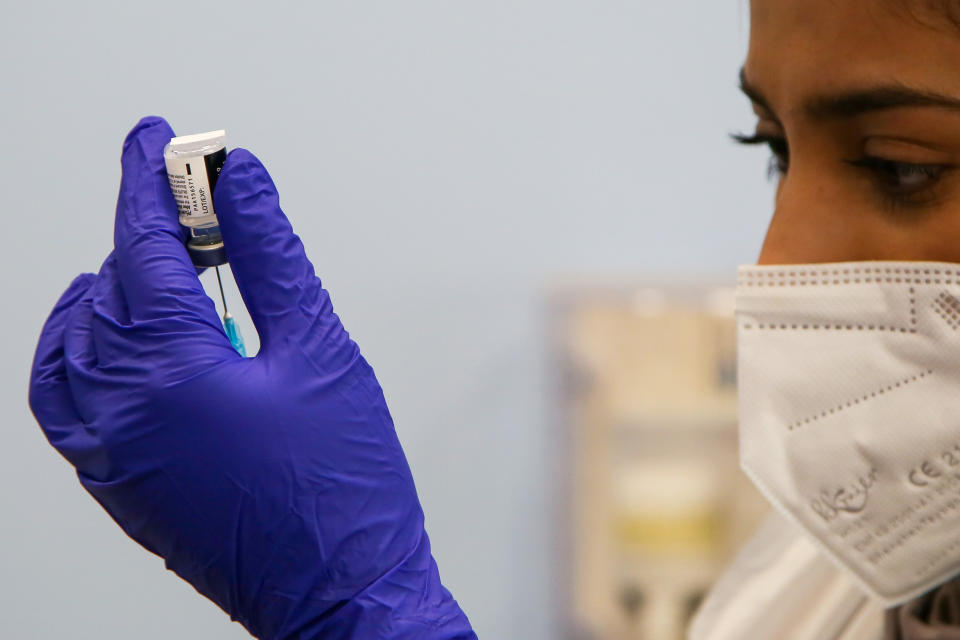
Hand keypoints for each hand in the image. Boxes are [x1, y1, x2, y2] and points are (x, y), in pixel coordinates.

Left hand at [28, 117, 475, 639]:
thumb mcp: (320, 351)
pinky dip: (79, 349)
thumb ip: (272, 255)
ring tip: (164, 264)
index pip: (140, 246)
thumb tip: (242, 182)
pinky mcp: (117, 484)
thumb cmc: (342, 484)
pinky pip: (67, 398)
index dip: (148, 180)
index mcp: (168, 373)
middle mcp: (119, 413)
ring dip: (112, 288)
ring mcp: (109, 454)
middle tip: (198, 206)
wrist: (341, 590)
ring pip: (77, 340)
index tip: (154, 139)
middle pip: (111, 286)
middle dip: (149, 232)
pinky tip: (116, 333)